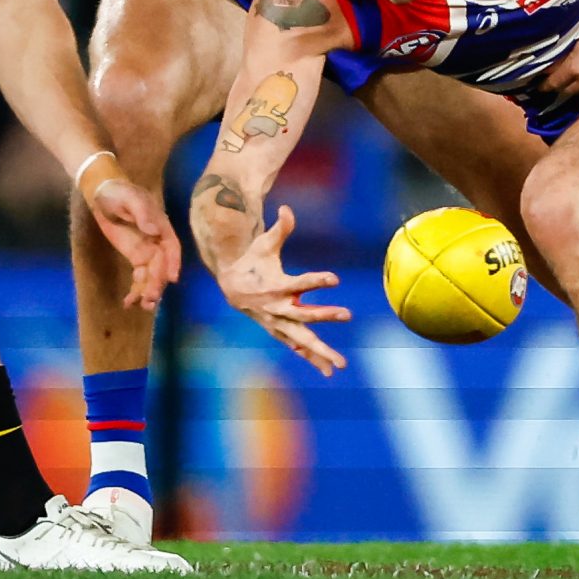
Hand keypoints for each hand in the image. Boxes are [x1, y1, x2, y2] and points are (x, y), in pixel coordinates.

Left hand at [88, 175, 182, 310]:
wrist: (102, 194)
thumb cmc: (119, 192)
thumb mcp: (130, 198)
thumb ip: (142, 213)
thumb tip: (153, 230)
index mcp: (161, 226)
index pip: (172, 247)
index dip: (173, 263)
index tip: (171, 279)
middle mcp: (157, 242)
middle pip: (161, 266)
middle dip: (157, 283)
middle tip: (150, 298)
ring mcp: (146, 252)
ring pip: (152, 275)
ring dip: (149, 291)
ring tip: (143, 306)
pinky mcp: (135, 258)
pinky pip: (139, 277)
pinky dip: (136, 290)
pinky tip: (129, 302)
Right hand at [217, 205, 350, 375]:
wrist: (231, 284)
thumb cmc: (253, 261)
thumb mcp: (264, 244)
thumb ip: (280, 229)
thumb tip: (287, 208)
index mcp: (276, 285)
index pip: (300, 282)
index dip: (317, 280)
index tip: (335, 278)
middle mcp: (278, 307)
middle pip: (304, 315)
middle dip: (325, 315)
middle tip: (347, 314)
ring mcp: (278, 323)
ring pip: (302, 339)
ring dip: (321, 351)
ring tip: (341, 364)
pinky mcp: (279, 331)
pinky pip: (297, 347)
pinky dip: (311, 358)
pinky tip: (328, 370)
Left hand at [540, 9, 578, 101]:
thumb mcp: (577, 36)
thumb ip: (563, 53)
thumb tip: (550, 63)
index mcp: (575, 67)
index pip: (553, 83)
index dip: (544, 86)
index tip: (537, 86)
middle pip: (565, 91)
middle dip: (558, 88)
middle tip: (551, 83)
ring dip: (573, 89)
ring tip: (569, 82)